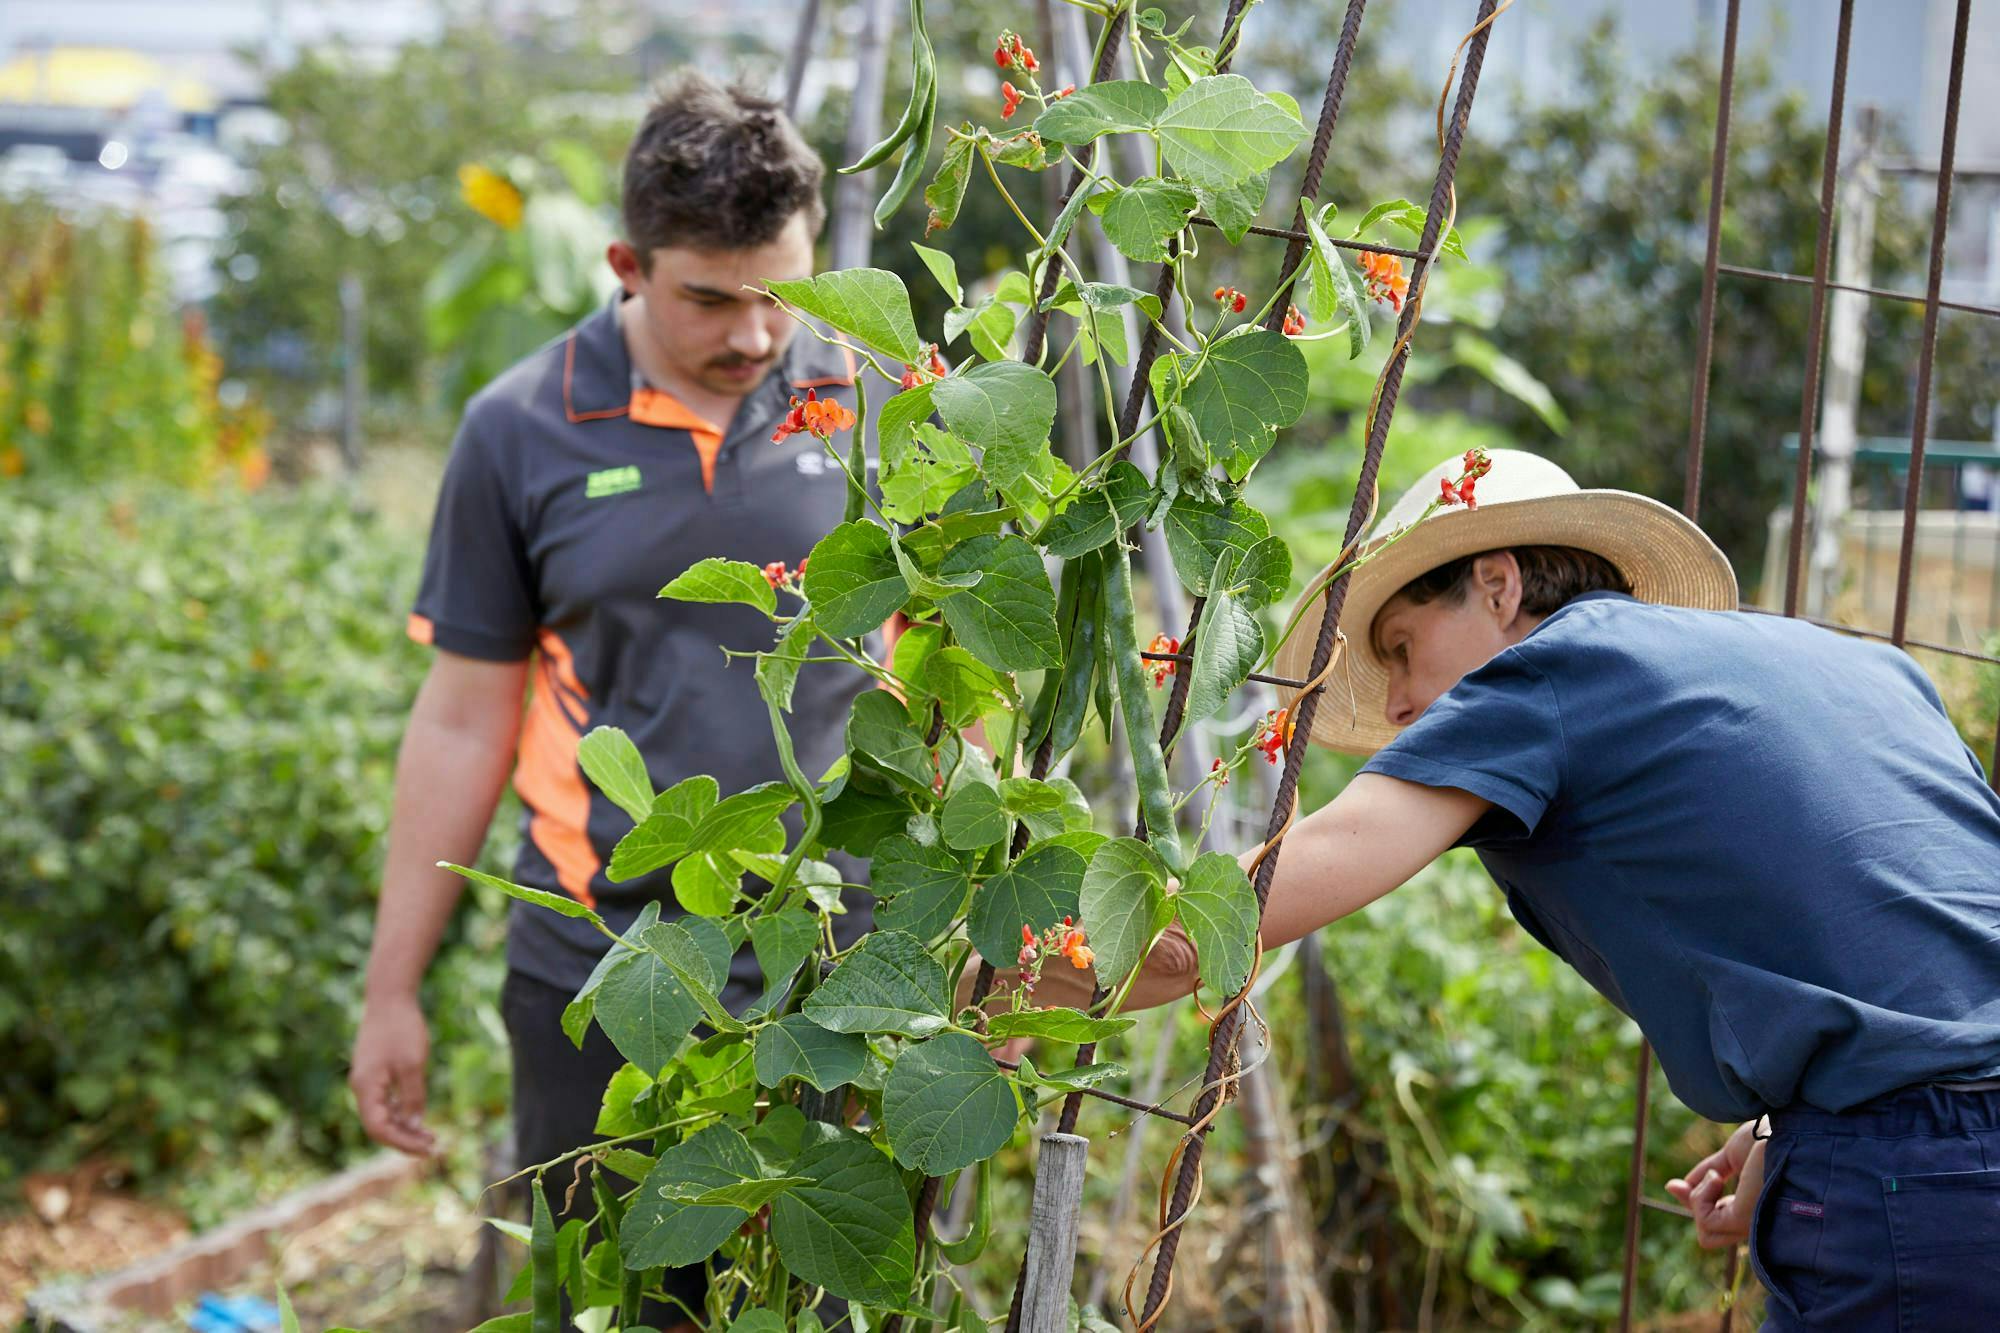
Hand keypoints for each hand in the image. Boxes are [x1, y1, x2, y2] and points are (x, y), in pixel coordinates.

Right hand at [350, 993, 435, 1155]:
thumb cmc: (401, 1028)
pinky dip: (400, 1111)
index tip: (426, 1149)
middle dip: (404, 1139)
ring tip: (429, 1135)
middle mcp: (362, 1087)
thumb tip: (414, 1126)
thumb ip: (413, 1097)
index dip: (401, 1143)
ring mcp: (367, 1079)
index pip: (378, 1129)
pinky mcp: (375, 1071)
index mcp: (366, 1088)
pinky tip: (418, 1115)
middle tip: (433, 1146)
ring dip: (404, 1127)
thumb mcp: (412, 1065)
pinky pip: (385, 1100)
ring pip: (383, 1114)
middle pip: (379, 1125)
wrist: (390, 997)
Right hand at [1665, 1119, 1764, 1248]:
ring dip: (1699, 1199)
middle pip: (1709, 1236)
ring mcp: (1751, 1225)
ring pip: (1705, 1234)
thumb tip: (1673, 1188)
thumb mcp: (1731, 1157)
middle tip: (1703, 1177)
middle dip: (1694, 1204)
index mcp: (1757, 1210)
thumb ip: (1706, 1175)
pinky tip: (1716, 1177)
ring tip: (1717, 1175)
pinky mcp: (1744, 1221)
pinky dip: (1701, 1196)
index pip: (1719, 1224)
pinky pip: (1706, 1220)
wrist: (1785, 1129)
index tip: (1675, 1185)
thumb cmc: (1770, 1138)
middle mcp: (1756, 1223)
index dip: (1695, 1203)